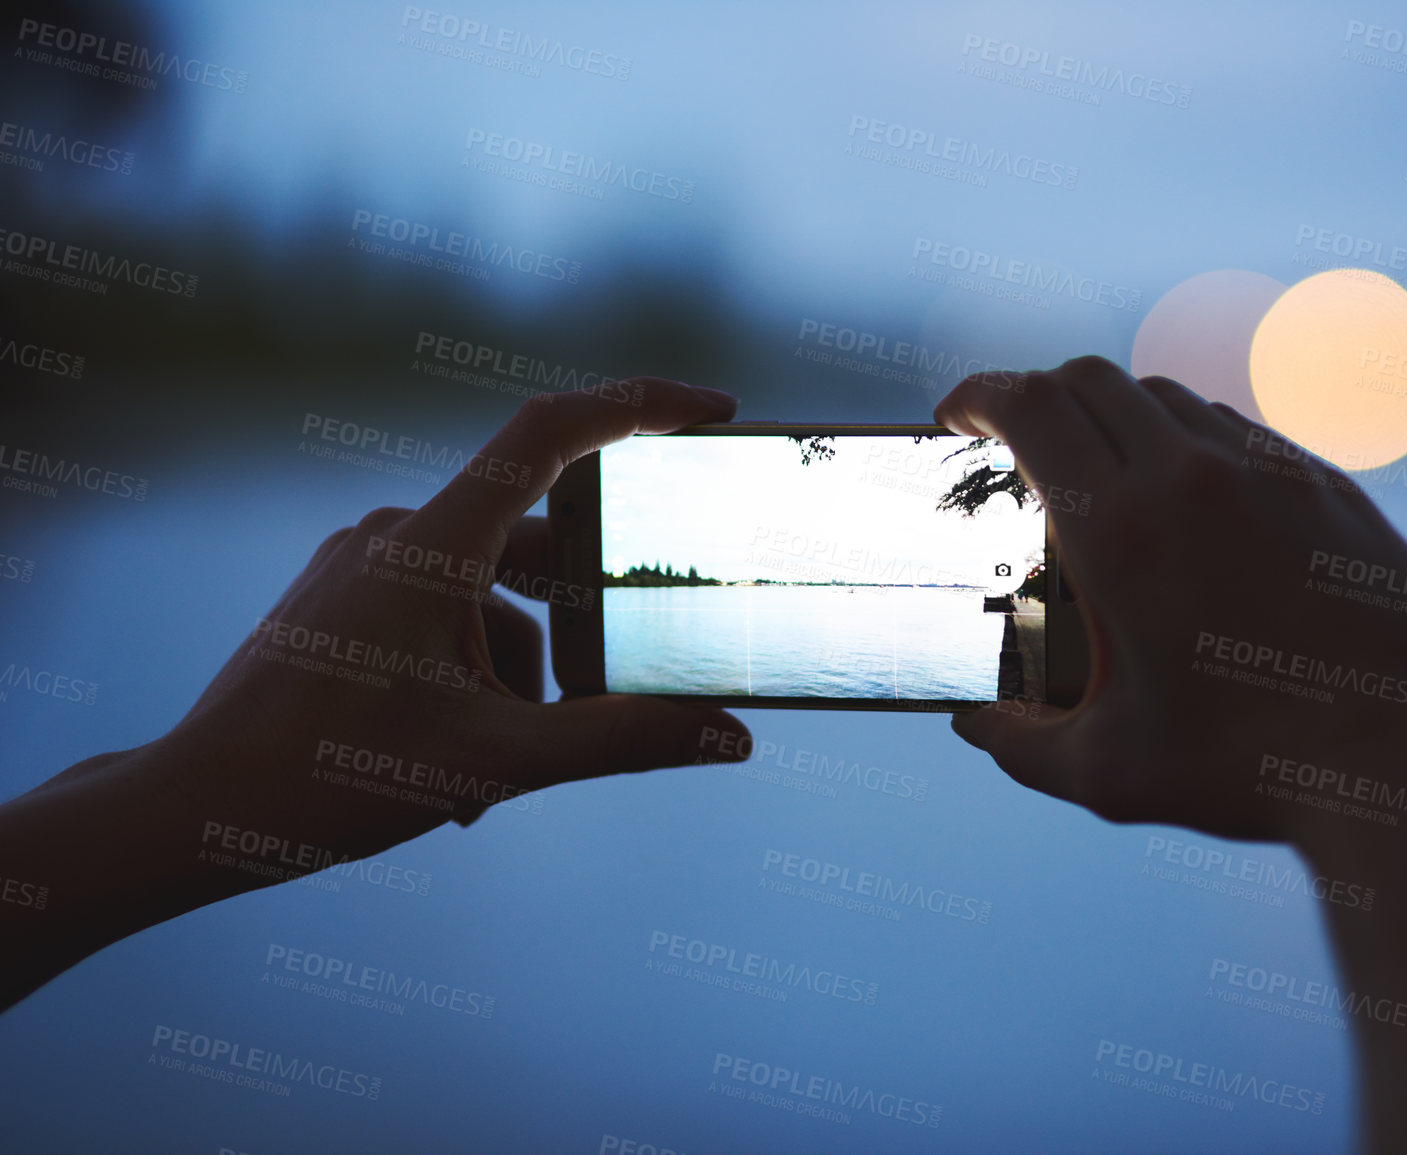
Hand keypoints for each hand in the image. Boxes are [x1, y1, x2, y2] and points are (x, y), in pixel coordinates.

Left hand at [145, 379, 753, 878]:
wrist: (193, 810)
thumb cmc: (328, 782)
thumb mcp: (498, 762)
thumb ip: (624, 741)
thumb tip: (733, 741)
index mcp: (433, 545)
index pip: (553, 431)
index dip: (642, 405)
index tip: (712, 410)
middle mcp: (396, 535)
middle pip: (537, 542)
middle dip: (584, 619)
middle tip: (626, 678)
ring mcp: (362, 565)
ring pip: (490, 595)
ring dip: (522, 674)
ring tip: (503, 766)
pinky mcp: (342, 598)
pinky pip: (443, 613)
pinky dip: (475, 673)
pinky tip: (461, 756)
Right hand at [937, 356, 1406, 846]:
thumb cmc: (1251, 773)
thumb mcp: (1109, 774)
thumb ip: (1020, 745)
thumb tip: (976, 724)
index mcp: (1119, 530)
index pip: (1028, 405)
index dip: (977, 396)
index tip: (955, 417)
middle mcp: (1191, 476)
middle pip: (1087, 379)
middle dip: (1034, 398)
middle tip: (1014, 445)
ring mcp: (1269, 471)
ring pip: (1165, 397)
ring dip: (1114, 416)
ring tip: (1102, 475)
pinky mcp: (1327, 486)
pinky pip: (1236, 429)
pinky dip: (1188, 442)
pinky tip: (1191, 502)